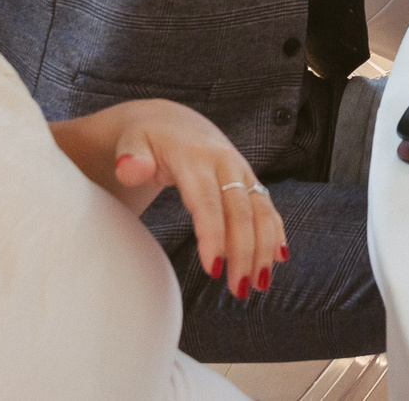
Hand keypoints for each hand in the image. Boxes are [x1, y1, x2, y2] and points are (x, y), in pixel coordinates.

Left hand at [111, 100, 289, 300]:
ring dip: (263, 247)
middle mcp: (225, 161)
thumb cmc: (146, 138)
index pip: (208, 200)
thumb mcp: (132, 143)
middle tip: (238, 289)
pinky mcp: (248, 178)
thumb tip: (130, 169)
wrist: (171, 120)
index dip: (213, 234)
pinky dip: (275, 231)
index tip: (213, 268)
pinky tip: (278, 258)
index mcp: (195, 156)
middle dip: (244, 251)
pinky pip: (266, 206)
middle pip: (241, 211)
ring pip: (260, 210)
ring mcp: (240, 170)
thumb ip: (131, 157)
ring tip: (258, 284)